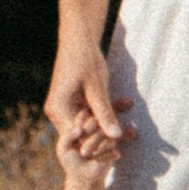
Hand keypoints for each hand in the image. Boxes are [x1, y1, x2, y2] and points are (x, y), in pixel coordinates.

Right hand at [45, 41, 130, 162]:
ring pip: (88, 124)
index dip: (98, 145)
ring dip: (108, 124)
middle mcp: (56, 111)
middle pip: (83, 133)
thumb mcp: (98, 87)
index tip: (118, 151)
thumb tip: (115, 135)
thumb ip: (105, 112)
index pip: (79, 137)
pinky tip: (125, 112)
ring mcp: (63, 107)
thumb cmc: (85, 58)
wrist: (78, 38)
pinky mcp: (71, 101)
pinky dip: (105, 113)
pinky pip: (88, 114)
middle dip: (105, 137)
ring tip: (132, 131)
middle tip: (128, 141)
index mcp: (58, 109)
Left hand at [53, 120, 117, 186]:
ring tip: (84, 153)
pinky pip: (111, 147)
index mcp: (83, 126)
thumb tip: (79, 130)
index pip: (84, 114)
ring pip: (103, 133)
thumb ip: (67, 137)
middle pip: (95, 120)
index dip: (80, 120)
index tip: (76, 132)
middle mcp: (96, 130)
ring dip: (93, 143)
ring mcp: (105, 139)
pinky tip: (96, 159)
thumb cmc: (71, 162)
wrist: (83, 178)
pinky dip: (102, 153)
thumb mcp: (63, 149)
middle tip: (80, 140)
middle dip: (87, 130)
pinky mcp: (113, 150)